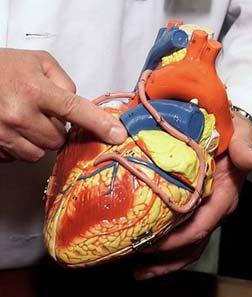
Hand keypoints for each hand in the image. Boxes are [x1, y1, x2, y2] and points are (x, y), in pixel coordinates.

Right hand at [0, 49, 125, 161]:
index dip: (99, 124)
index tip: (117, 135)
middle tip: (43, 113)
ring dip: (40, 140)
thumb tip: (77, 105)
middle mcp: (20, 115)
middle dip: (56, 129)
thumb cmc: (3, 67)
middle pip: (58, 139)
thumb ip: (64, 82)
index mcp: (34, 90)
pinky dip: (23, 146)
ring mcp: (4, 135)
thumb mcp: (37, 62)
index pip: (76, 110)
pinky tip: (14, 129)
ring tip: (27, 120)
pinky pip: (20, 156)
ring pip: (40, 152)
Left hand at [134, 112, 251, 279]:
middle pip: (191, 243)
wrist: (229, 133)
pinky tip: (146, 252)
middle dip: (164, 254)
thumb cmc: (233, 134)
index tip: (151, 244)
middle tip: (134, 255)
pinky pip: (181, 233)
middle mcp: (214, 210)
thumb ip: (242, 146)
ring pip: (186, 244)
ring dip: (163, 259)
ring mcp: (203, 211)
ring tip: (138, 269)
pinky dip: (165, 246)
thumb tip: (250, 159)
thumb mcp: (240, 134)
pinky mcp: (194, 208)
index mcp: (225, 196)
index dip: (177, 239)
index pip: (201, 225)